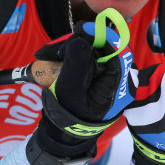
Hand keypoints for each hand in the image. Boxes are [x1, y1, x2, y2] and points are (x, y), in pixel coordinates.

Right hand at [26, 9, 134, 164]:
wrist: (65, 132)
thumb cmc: (69, 115)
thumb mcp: (70, 90)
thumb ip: (77, 63)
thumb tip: (81, 39)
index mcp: (117, 84)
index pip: (115, 52)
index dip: (99, 38)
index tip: (80, 31)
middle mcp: (116, 78)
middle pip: (103, 48)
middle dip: (80, 43)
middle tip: (55, 50)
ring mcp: (106, 76)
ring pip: (92, 50)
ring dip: (71, 48)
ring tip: (48, 55)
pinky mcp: (95, 74)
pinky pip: (85, 57)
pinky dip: (69, 55)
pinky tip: (53, 57)